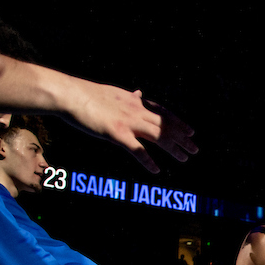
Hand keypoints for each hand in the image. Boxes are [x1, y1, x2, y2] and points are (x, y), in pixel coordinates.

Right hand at [60, 83, 196, 173]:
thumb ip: (128, 96)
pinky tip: (156, 171)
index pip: (163, 112)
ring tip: (184, 159)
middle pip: (165, 125)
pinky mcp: (116, 134)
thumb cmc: (86, 95)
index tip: (191, 131)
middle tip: (195, 149)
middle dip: (182, 138)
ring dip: (173, 148)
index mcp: (134, 101)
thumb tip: (139, 93)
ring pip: (158, 136)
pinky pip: (137, 150)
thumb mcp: (113, 93)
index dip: (178, 123)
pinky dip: (148, 161)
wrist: (69, 94)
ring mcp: (128, 122)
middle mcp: (135, 111)